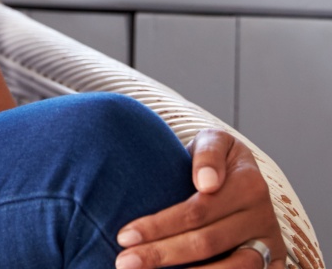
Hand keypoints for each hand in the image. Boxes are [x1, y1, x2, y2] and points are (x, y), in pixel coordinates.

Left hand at [115, 129, 283, 268]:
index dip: (159, 225)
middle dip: (161, 255)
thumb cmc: (218, 159)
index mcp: (249, 185)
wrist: (247, 178)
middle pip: (206, 244)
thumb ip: (208, 154)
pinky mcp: (273, 265)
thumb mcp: (215, 141)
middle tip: (124, 263)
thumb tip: (206, 183)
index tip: (124, 235)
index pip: (196, 211)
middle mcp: (263, 220)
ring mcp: (269, 247)